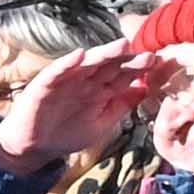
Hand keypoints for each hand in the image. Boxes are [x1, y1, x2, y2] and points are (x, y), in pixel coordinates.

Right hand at [0, 40, 164, 177]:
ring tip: (122, 45)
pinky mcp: (44, 86)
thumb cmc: (66, 134)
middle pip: (110, 66)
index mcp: (100, 89)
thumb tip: (146, 89)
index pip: (124, 75)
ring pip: (87, 64)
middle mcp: (85, 81)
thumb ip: (122, 105)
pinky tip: (79, 56)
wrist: (34, 148)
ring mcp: (66, 81)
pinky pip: (56, 72)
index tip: (160, 64)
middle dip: (128, 59)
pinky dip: (66, 64)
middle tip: (149, 53)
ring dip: (104, 54)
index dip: (140, 69)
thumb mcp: (102, 122)